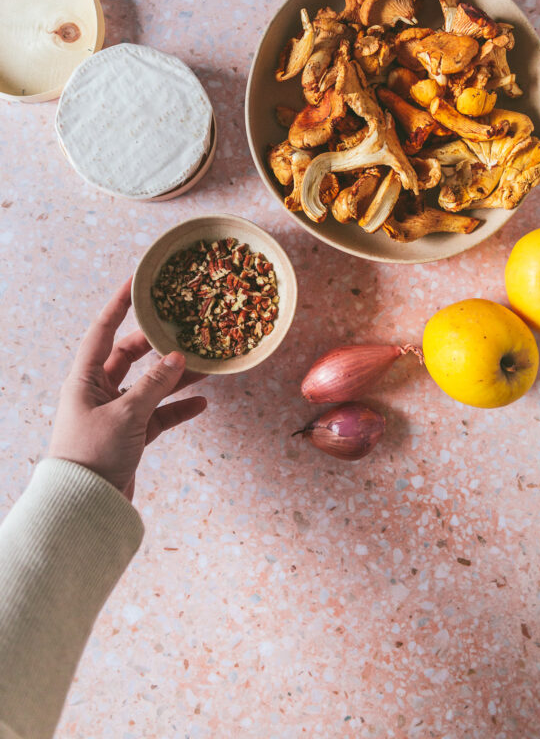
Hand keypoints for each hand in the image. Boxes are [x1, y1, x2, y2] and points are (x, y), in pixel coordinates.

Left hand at [48, 279, 206, 498]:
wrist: (84, 508)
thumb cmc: (93, 455)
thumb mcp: (126, 415)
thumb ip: (153, 384)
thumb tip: (178, 357)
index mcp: (85, 379)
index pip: (103, 331)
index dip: (119, 305)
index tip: (136, 282)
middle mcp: (98, 392)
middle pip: (130, 357)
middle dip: (157, 345)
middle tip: (184, 329)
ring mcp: (116, 414)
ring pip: (150, 386)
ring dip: (175, 377)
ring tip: (205, 365)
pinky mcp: (130, 437)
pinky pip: (158, 415)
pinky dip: (178, 409)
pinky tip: (201, 403)